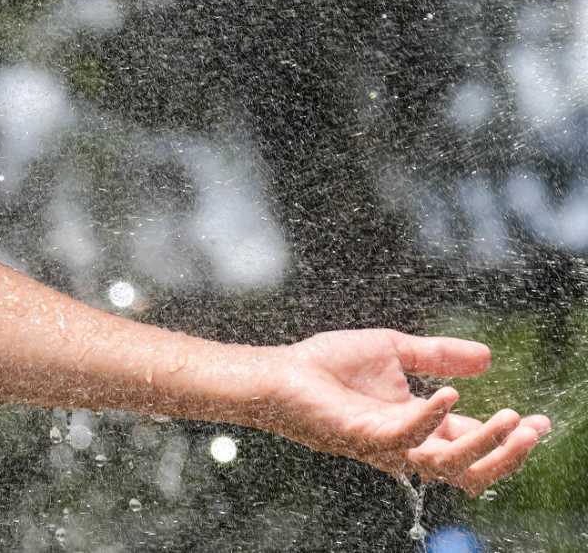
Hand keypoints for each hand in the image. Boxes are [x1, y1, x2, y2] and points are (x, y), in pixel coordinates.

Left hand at [264, 328, 548, 493]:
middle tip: (531, 429)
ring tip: (508, 418)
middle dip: (507, 454)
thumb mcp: (394, 350)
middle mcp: (408, 443)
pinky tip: (449, 395)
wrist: (279, 371)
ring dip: (483, 445)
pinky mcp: (363, 436)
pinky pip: (406, 439)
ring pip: (447, 464)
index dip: (508, 433)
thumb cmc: (327, 365)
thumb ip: (438, 354)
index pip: (474, 439)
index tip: (540, 420)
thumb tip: (487, 356)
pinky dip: (431, 418)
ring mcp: (386, 444)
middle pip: (470, 468)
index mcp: (419, 425)